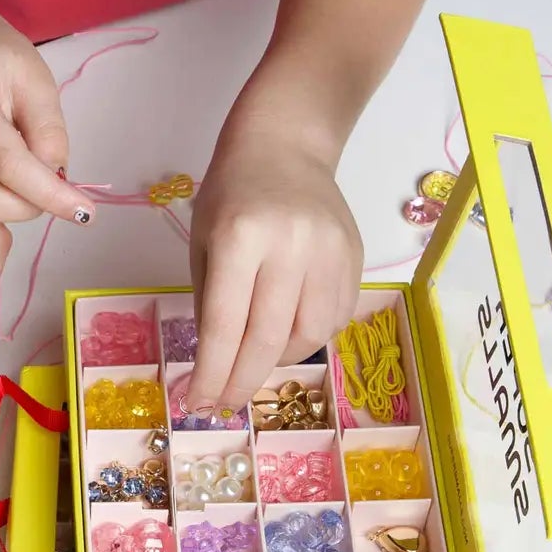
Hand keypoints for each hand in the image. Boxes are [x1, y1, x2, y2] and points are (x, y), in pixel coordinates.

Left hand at [187, 126, 362, 413]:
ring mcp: (328, 253)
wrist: (285, 147)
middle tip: (224, 404)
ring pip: (307, 336)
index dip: (210, 373)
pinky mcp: (354, 258)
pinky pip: (334, 319)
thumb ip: (209, 299)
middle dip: (241, 382)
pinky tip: (286, 332)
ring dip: (276, 360)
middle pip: (267, 339)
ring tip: (254, 358)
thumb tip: (216, 365)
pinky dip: (307, 337)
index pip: (223, 324)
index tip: (197, 405)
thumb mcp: (202, 239)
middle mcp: (288, 246)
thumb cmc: (231, 193)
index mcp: (239, 238)